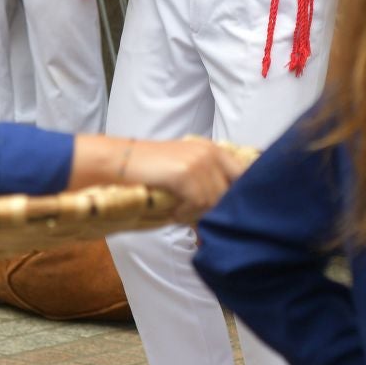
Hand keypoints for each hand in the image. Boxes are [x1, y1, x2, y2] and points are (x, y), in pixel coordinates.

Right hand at [120, 138, 251, 221]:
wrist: (122, 161)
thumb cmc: (153, 171)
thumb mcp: (187, 169)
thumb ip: (209, 184)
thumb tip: (226, 214)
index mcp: (214, 150)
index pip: (244, 175)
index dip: (237, 197)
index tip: (225, 213)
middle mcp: (211, 152)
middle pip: (229, 194)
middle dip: (213, 210)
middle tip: (191, 213)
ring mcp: (200, 161)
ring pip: (213, 202)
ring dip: (195, 212)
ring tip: (177, 209)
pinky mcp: (186, 173)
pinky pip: (197, 204)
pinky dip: (183, 212)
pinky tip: (172, 208)